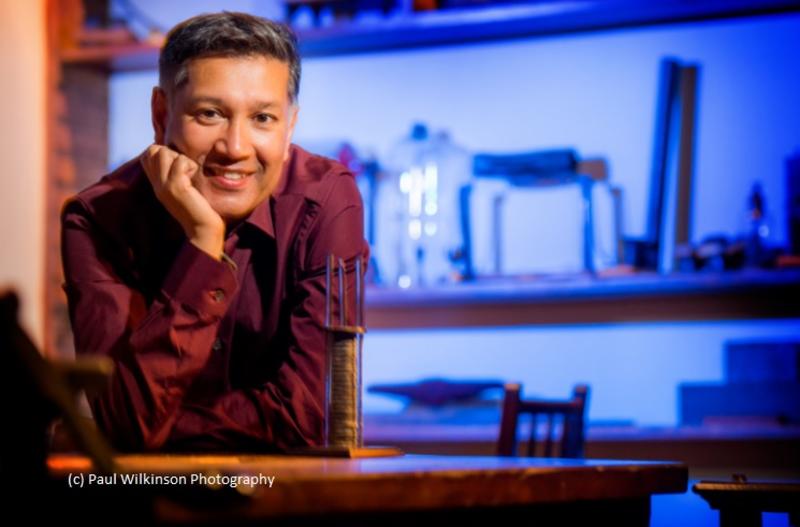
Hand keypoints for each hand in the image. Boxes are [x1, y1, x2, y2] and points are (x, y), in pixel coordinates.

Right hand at [140, 145, 224, 259]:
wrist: (202, 229)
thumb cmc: (198, 208)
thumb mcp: (181, 188)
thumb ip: (175, 173)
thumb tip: (177, 153)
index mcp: (156, 184)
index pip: (147, 154)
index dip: (164, 151)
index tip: (179, 165)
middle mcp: (157, 184)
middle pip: (154, 150)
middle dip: (172, 153)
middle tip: (185, 169)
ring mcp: (164, 185)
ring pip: (164, 153)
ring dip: (181, 158)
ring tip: (190, 174)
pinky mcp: (176, 187)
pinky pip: (180, 162)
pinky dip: (190, 165)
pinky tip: (194, 178)